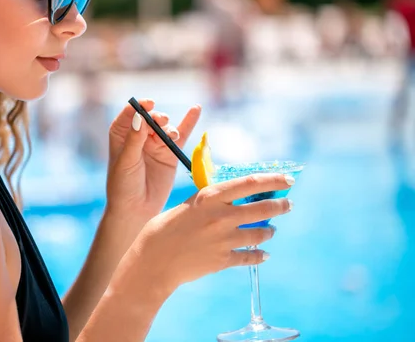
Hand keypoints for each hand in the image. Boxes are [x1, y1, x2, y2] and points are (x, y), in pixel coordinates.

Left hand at [105, 99, 200, 222]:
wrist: (136, 210)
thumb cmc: (123, 186)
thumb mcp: (126, 162)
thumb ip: (134, 140)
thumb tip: (139, 116)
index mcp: (121, 134)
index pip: (129, 114)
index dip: (139, 106)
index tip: (148, 104)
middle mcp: (138, 135)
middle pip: (150, 118)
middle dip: (157, 117)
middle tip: (161, 122)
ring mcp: (155, 143)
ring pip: (165, 127)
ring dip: (169, 127)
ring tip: (171, 135)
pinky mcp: (169, 153)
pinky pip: (180, 135)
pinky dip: (188, 122)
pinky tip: (196, 108)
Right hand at [128, 173, 293, 294]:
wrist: (153, 261)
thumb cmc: (163, 229)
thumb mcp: (187, 205)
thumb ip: (210, 202)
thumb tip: (230, 200)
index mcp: (210, 197)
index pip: (249, 183)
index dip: (273, 180)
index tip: (287, 179)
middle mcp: (221, 216)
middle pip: (262, 209)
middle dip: (280, 206)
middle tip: (288, 205)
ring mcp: (224, 239)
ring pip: (260, 233)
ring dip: (269, 231)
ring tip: (272, 230)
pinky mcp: (223, 260)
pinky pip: (249, 257)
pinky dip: (259, 255)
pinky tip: (264, 254)